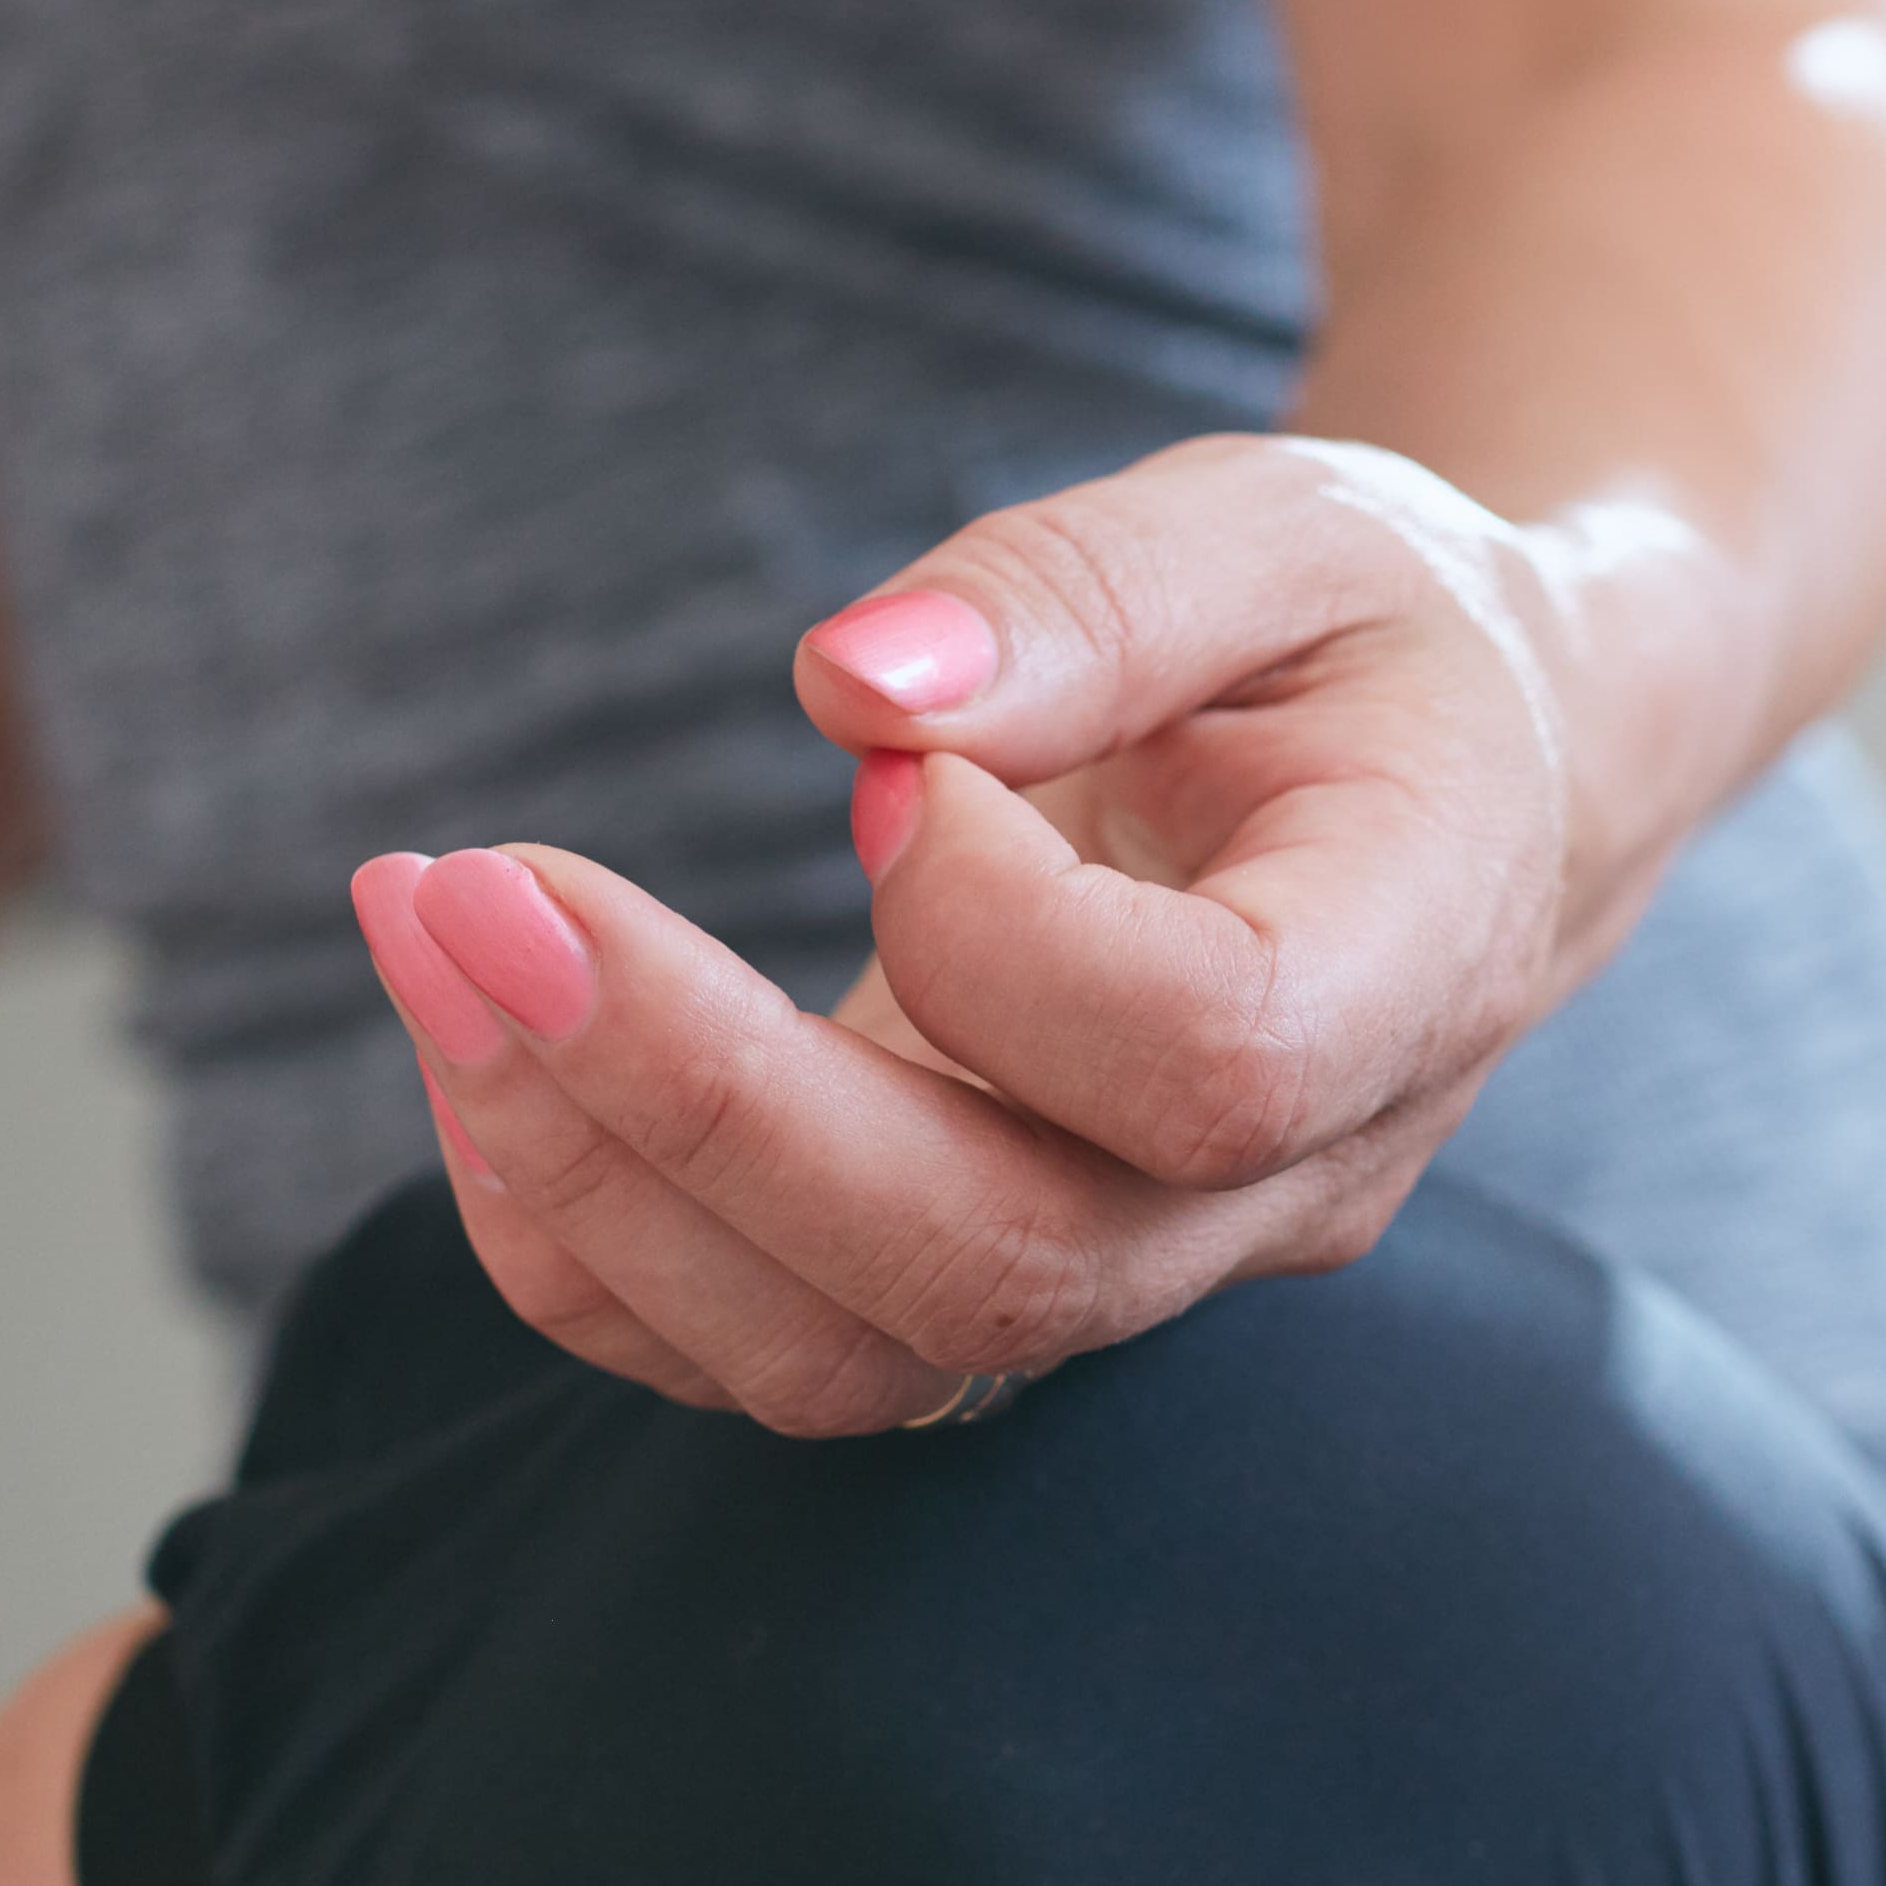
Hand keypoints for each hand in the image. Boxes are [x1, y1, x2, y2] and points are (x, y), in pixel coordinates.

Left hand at [349, 434, 1609, 1434]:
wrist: (1451, 796)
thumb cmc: (1370, 638)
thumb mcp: (1282, 526)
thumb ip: (1090, 590)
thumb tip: (855, 684)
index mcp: (1406, 974)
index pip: (1210, 1062)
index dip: (1006, 938)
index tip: (893, 761)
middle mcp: (1275, 1187)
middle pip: (991, 1266)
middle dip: (694, 1100)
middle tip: (477, 896)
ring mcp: (1125, 1267)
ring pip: (851, 1359)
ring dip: (594, 1178)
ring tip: (434, 941)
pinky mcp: (975, 1277)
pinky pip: (759, 1351)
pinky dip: (581, 1240)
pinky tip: (476, 1052)